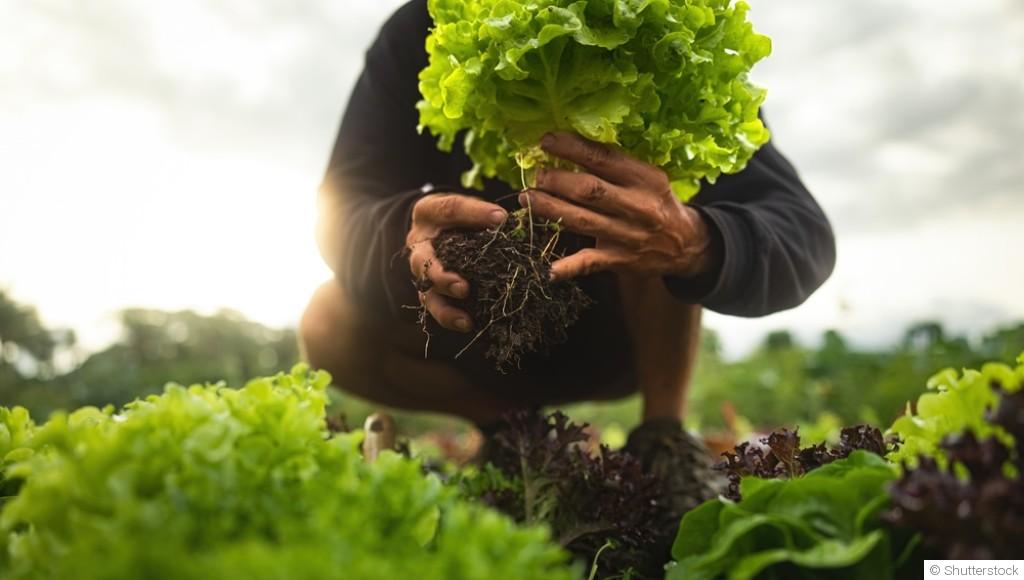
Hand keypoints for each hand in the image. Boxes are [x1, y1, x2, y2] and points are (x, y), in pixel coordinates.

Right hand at [407, 193, 506, 331]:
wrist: (438, 229)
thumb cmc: (457, 216)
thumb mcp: (467, 206)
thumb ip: (481, 212)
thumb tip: (502, 220)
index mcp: (428, 213)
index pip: (449, 210)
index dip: (474, 213)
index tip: (500, 218)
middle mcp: (419, 244)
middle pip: (424, 263)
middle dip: (443, 278)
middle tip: (463, 288)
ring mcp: (422, 271)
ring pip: (427, 293)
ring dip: (445, 308)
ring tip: (464, 320)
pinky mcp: (429, 290)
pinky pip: (436, 307)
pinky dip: (450, 318)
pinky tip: (469, 324)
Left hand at [520, 132, 720, 282]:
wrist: (687, 244)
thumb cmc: (658, 202)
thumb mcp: (648, 177)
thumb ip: (616, 166)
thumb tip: (571, 147)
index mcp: (645, 178)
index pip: (604, 158)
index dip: (572, 148)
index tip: (546, 141)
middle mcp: (637, 206)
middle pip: (589, 190)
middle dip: (556, 181)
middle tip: (536, 175)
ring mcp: (627, 235)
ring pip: (582, 221)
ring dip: (550, 210)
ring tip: (528, 200)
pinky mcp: (619, 260)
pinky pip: (588, 263)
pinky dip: (566, 267)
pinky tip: (545, 269)